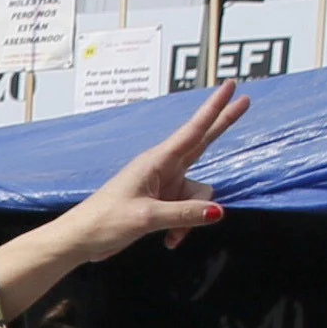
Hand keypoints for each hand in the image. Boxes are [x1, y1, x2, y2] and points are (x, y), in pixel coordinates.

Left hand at [53, 82, 247, 259]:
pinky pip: (188, 211)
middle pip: (203, 144)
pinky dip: (183, 226)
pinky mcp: (162, 203)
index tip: (231, 86)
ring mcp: (165, 186)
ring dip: (192, 218)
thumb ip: (184, 214)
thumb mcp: (146, 218)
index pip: (194, 130)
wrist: (79, 240)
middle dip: (223, 125)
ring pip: (198, 195)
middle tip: (246, 101)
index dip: (215, 109)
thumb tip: (218, 212)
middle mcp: (164, 168)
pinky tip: (169, 240)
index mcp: (157, 161)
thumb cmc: (105, 221)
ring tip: (171, 237)